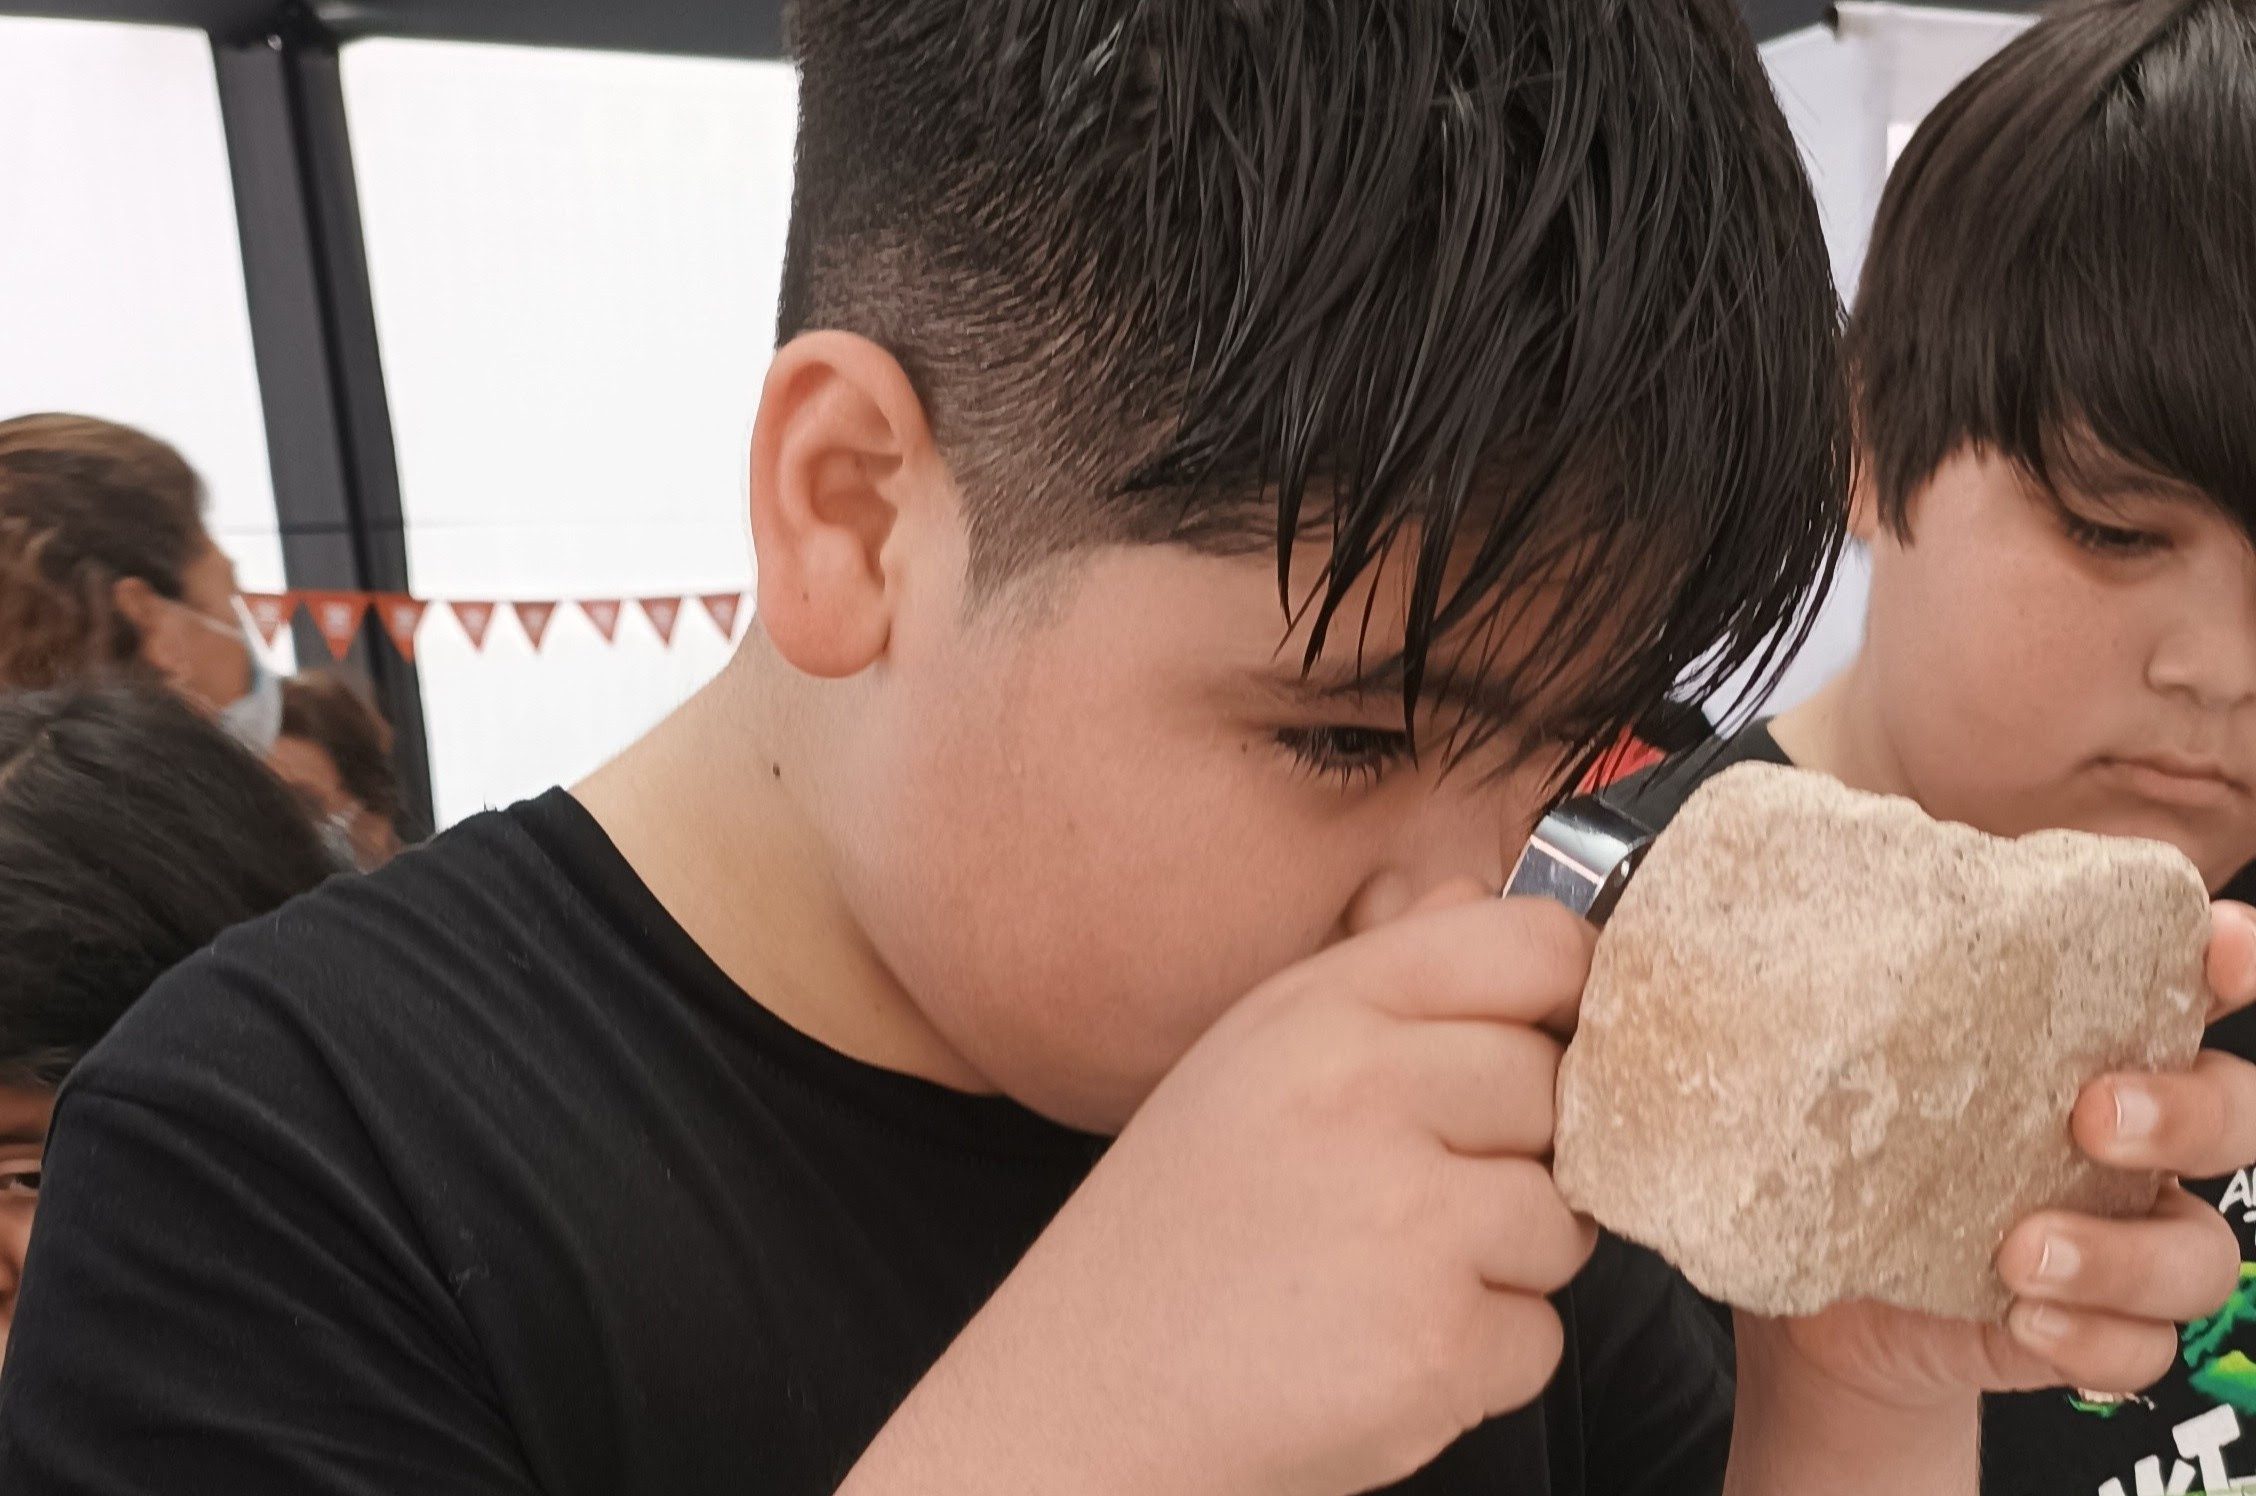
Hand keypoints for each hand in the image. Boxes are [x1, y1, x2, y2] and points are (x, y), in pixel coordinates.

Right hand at [843, 884, 1597, 1495]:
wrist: (1088, 1399)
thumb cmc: (1173, 1230)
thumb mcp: (1248, 1060)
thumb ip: (1375, 975)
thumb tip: (1477, 898)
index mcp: (1321, 1012)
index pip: (1534, 947)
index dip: (1566, 996)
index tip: (1549, 1042)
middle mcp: (1364, 1093)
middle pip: (1559, 1088)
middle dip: (1516, 1154)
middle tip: (1413, 1197)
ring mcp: (1404, 1220)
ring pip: (1565, 1221)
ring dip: (1502, 1266)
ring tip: (1382, 1276)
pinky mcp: (1435, 1343)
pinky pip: (1540, 1338)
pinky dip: (1479, 1361)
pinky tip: (1378, 1347)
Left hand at [1758, 901, 2255, 1408]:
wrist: (1822, 1292)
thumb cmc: (1855, 1130)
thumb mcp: (1855, 1038)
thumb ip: (1868, 956)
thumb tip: (1808, 844)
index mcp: (2091, 1043)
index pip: (2196, 986)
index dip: (2231, 960)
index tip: (2219, 941)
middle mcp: (2130, 1138)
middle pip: (2235, 1114)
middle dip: (2189, 1111)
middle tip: (2090, 1112)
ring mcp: (2117, 1235)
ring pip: (2203, 1251)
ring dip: (2126, 1253)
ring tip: (2024, 1249)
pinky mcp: (2087, 1327)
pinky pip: (2142, 1348)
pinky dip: (2096, 1339)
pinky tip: (2028, 1318)